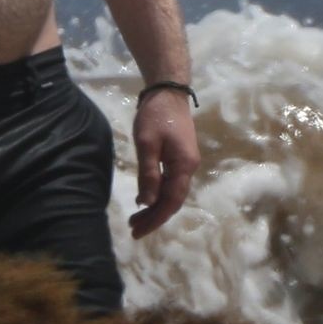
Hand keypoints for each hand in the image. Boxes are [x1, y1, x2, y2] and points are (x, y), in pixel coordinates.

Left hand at [128, 88, 198, 238]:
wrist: (168, 91)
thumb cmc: (156, 116)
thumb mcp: (147, 144)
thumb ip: (149, 174)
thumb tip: (146, 203)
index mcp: (184, 166)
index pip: (171, 201)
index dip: (155, 219)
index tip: (137, 232)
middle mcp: (189, 168)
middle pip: (174, 200)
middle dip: (155, 217)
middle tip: (133, 229)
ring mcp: (186, 162)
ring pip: (173, 193)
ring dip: (156, 207)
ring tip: (136, 218)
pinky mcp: (179, 157)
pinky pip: (171, 183)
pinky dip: (158, 195)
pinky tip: (146, 199)